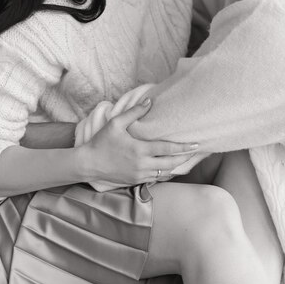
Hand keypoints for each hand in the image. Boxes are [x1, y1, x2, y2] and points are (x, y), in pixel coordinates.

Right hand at [78, 100, 198, 185]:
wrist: (88, 164)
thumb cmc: (101, 141)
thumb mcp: (116, 123)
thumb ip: (134, 112)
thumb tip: (149, 102)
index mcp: (140, 150)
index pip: (167, 149)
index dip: (183, 147)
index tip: (196, 144)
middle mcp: (142, 165)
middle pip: (171, 164)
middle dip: (185, 158)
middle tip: (196, 151)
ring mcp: (139, 175)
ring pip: (165, 173)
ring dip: (177, 166)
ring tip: (187, 159)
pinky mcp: (135, 181)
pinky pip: (156, 179)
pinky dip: (165, 173)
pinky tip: (170, 168)